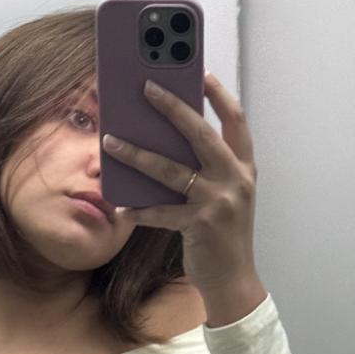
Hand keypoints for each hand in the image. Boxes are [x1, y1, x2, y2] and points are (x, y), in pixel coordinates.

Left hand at [103, 72, 258, 298]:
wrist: (234, 281)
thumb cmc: (223, 236)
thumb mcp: (225, 197)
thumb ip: (207, 170)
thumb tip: (166, 143)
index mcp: (244, 169)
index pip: (236, 121)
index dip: (220, 95)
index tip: (201, 73)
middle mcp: (236, 180)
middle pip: (201, 133)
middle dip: (173, 107)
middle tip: (146, 87)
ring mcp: (219, 202)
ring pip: (171, 170)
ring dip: (136, 154)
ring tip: (110, 141)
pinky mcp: (200, 225)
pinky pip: (162, 211)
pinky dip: (140, 210)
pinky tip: (121, 206)